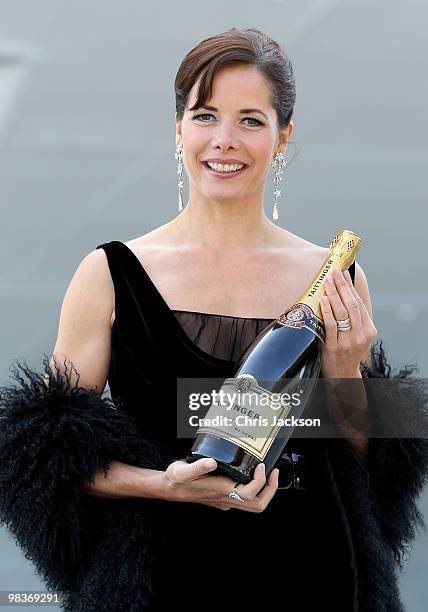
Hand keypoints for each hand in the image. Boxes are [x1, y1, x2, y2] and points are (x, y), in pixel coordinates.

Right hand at [159, 458, 278, 512]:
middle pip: (257, 505)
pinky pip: (246, 499)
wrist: (169, 489)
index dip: (260, 481)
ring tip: (267, 472)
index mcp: (220, 491)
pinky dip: (256, 488)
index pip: (249, 493)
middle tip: (273, 471)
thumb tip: (212, 462)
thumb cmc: (176, 479)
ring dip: (265, 490)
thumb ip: (197, 466)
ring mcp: (226, 500)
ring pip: (253, 505)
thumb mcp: (183, 470)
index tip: (261, 465)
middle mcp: (226, 499)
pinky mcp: (224, 498)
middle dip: (270, 489)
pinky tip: (252, 473)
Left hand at [320, 267, 376, 377]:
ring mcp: (347, 341)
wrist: (343, 375)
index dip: (350, 286)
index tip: (343, 273)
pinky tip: (323, 300)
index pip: (358, 303)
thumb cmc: (348, 352)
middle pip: (351, 304)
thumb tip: (342, 293)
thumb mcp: (357, 335)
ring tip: (327, 281)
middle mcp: (360, 335)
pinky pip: (331, 325)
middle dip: (342, 285)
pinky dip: (327, 310)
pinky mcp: (334, 347)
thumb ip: (354, 319)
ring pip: (342, 312)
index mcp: (368, 330)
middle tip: (334, 272)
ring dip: (333, 294)